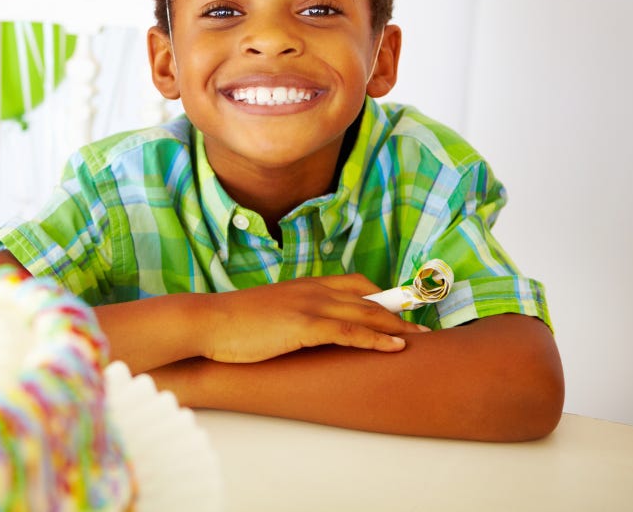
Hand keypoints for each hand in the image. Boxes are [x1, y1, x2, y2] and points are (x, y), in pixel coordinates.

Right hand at [198, 273, 427, 362]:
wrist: (208, 323)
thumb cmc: (232, 323)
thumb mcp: (269, 312)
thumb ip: (291, 314)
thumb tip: (305, 330)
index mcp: (304, 285)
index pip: (354, 284)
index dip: (381, 295)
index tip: (402, 307)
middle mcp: (311, 290)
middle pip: (367, 297)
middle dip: (399, 310)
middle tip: (424, 323)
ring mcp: (308, 306)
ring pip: (364, 312)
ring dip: (397, 325)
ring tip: (422, 337)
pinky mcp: (303, 325)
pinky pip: (349, 331)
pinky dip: (376, 339)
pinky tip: (395, 347)